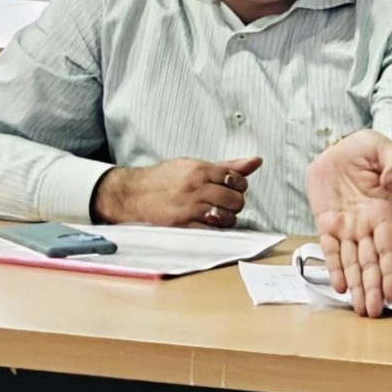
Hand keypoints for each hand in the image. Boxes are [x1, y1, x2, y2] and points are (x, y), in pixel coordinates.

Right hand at [92, 156, 261, 227]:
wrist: (135, 193)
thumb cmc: (166, 178)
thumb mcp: (194, 165)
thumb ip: (227, 165)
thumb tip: (256, 161)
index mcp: (200, 169)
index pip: (236, 178)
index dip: (239, 185)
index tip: (232, 188)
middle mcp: (197, 187)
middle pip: (235, 199)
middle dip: (235, 203)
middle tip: (226, 203)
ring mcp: (190, 207)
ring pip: (227, 217)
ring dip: (227, 218)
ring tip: (218, 214)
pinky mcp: (184, 224)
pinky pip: (212, 230)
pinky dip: (215, 228)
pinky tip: (208, 222)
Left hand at [306, 131, 391, 317]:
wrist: (340, 146)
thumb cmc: (367, 150)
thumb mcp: (386, 149)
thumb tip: (390, 183)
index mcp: (382, 211)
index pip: (389, 248)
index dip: (391, 272)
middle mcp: (365, 225)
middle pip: (371, 262)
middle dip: (372, 287)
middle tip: (374, 311)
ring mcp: (346, 226)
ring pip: (352, 262)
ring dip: (357, 286)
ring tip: (360, 308)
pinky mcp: (326, 222)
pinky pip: (329, 249)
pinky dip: (334, 268)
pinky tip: (339, 286)